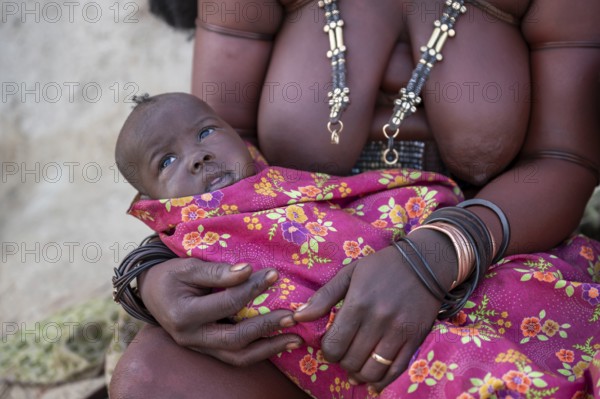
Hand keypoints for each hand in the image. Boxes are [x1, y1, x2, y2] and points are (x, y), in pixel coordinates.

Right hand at [138, 257, 302, 366]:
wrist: (152, 293)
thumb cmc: (170, 276)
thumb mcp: (188, 267)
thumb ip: (217, 272)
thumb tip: (247, 271)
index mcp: (184, 315)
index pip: (226, 303)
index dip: (251, 289)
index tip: (273, 275)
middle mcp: (192, 337)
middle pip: (235, 339)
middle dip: (266, 328)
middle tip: (292, 315)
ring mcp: (200, 348)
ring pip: (238, 357)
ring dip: (269, 349)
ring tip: (295, 339)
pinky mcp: (208, 350)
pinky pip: (236, 356)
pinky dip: (259, 351)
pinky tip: (279, 342)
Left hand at [294, 232, 453, 392]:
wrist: (425, 262)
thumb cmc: (382, 266)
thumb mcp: (349, 273)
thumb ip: (324, 296)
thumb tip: (298, 316)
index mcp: (358, 304)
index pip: (334, 345)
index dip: (327, 351)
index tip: (331, 344)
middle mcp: (378, 321)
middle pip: (351, 360)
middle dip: (342, 361)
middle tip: (344, 353)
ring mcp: (398, 332)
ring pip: (372, 370)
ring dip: (359, 373)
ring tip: (356, 366)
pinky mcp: (414, 340)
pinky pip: (396, 371)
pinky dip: (381, 382)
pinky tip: (373, 382)